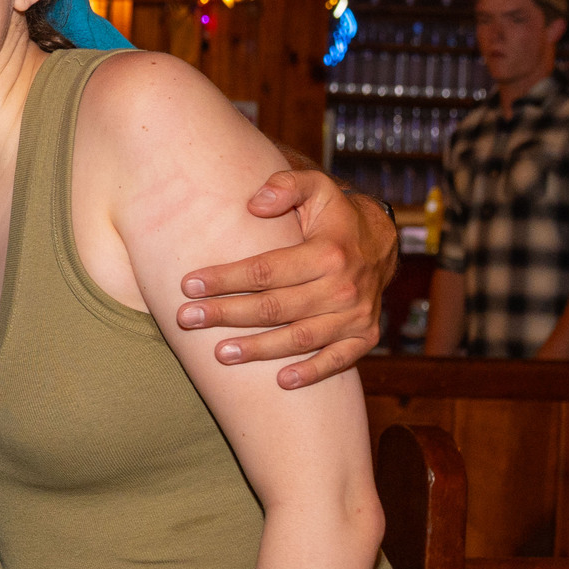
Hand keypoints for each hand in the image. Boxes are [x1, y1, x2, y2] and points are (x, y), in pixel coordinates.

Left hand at [176, 170, 394, 388]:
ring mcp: (356, 316)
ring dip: (258, 349)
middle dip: (227, 314)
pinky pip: (337, 360)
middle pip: (275, 307)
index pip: (266, 271)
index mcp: (328, 253)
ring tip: (219, 353)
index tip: (189, 285)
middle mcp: (344, 288)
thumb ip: (285, 186)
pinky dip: (311, 373)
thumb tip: (254, 203)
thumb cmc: (334, 215)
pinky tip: (280, 382)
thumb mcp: (316, 188)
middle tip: (186, 319)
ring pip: (299, 338)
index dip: (225, 279)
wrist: (381, 242)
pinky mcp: (365, 336)